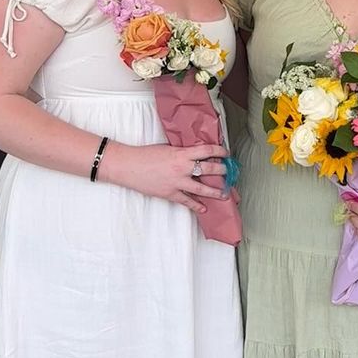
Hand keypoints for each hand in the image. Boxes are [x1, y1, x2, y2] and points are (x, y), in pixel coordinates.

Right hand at [102, 141, 229, 213]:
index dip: (220, 151)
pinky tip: (204, 209)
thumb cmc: (146, 154)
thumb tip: (196, 155)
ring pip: (202, 188)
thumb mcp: (168, 148)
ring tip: (224, 194)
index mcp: (182, 153)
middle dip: (222, 171)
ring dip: (215, 191)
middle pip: (209, 169)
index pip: (207, 150)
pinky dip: (196, 206)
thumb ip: (182, 152)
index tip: (226, 153)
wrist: (128, 166)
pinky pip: (187, 201)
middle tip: (228, 173)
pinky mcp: (170, 193)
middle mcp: (182, 168)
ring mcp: (177, 182)